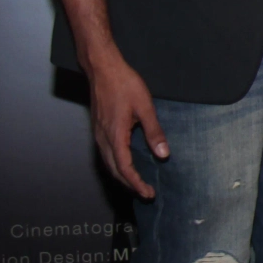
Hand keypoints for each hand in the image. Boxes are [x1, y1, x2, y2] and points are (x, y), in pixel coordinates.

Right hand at [89, 51, 165, 199]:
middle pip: (114, 170)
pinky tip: (125, 165)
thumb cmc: (125, 85)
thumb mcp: (146, 108)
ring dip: (122, 176)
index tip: (148, 193)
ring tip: (137, 184)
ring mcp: (98, 134)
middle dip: (130, 185)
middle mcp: (103, 138)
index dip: (136, 184)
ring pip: (108, 163)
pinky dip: (116, 165)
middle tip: (146, 193)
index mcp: (115, 135)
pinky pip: (106, 154)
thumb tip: (163, 154)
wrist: (103, 69)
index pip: (124, 169)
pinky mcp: (99, 129)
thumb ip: (154, 132)